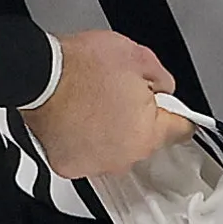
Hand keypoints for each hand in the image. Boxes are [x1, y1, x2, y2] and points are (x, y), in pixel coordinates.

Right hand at [19, 29, 196, 178]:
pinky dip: (85, 141)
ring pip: (115, 150)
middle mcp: (122, 157)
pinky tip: (79, 119)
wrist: (41, 75)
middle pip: (144, 141)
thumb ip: (162, 79)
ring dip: (111, 133)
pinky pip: (88, 154)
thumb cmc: (83, 66)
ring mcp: (94, 165)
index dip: (179, 115)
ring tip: (95, 105)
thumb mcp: (139, 56)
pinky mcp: (69, 166)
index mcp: (146, 133)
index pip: (181, 131)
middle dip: (138, 120)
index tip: (176, 113)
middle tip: (121, 95)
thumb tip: (164, 88)